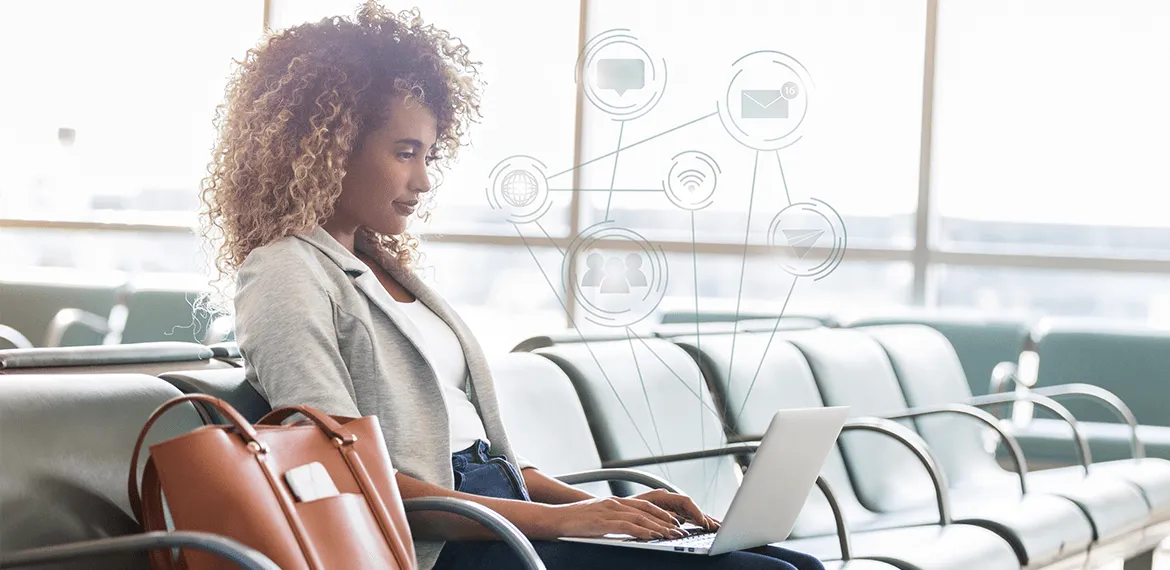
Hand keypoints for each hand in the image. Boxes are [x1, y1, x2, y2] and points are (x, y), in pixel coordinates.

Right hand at [538, 496, 687, 540]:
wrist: (553, 518)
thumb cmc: (573, 521)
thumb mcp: (597, 517)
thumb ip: (613, 520)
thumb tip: (628, 529)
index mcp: (615, 502)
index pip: (645, 505)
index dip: (662, 513)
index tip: (675, 522)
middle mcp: (615, 503)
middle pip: (647, 510)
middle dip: (666, 521)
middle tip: (680, 530)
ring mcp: (609, 511)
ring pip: (641, 518)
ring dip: (659, 527)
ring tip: (672, 535)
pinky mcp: (603, 522)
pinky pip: (627, 526)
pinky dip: (642, 531)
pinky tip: (652, 537)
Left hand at [629, 489, 720, 531]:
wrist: (609, 508)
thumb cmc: (622, 508)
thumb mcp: (639, 511)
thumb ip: (658, 515)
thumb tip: (675, 523)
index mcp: (661, 496)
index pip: (684, 501)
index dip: (696, 511)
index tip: (703, 522)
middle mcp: (666, 500)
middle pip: (691, 507)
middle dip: (705, 516)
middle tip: (718, 527)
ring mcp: (667, 507)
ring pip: (690, 513)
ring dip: (703, 520)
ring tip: (716, 528)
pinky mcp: (667, 514)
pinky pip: (685, 517)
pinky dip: (695, 522)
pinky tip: (704, 527)